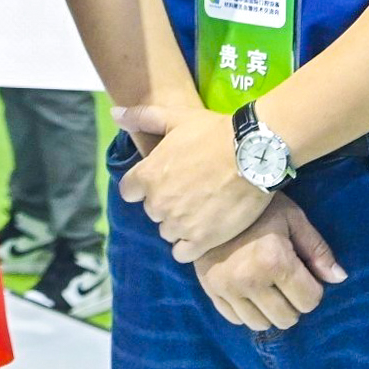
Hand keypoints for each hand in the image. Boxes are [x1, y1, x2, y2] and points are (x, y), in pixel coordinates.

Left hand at [117, 102, 272, 260]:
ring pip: (167, 232)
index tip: (162, 180)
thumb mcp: (175, 117)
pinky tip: (203, 232)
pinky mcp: (202, 240)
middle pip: (151, 211)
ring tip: (200, 209)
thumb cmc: (213, 132)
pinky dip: (189, 246)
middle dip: (165, 203)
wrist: (253, 153)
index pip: (129, 191)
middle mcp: (158, 203)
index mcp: (147, 175)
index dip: (143, 186)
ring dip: (178, 224)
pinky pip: (182, 254)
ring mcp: (179, 224)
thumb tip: (115, 114)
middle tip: (189, 190)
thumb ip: (141, 117)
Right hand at [194, 196, 345, 330]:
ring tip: (266, 286)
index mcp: (274, 261)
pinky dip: (246, 310)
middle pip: (287, 318)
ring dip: (269, 310)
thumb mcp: (293, 219)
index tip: (303, 272)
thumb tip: (339, 279)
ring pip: (261, 324)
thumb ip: (317, 250)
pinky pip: (236, 319)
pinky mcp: (210, 290)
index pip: (309, 301)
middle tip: (286, 280)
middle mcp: (249, 280)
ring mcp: (226, 287)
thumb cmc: (259, 206)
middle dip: (293, 302)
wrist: (211, 198)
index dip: (312, 288)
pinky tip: (248, 289)